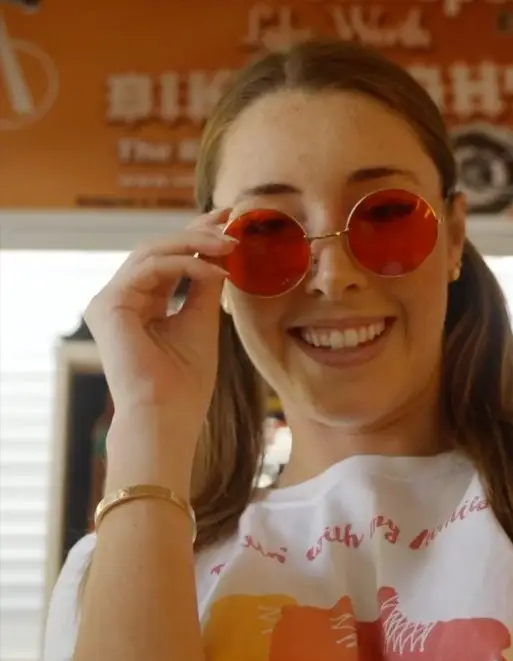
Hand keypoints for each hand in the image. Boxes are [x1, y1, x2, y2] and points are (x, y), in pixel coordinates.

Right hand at [84, 210, 235, 478]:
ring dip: (195, 243)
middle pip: (158, 248)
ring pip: (152, 252)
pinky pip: (150, 268)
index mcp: (142, 304)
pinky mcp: (108, 306)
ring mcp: (110, 301)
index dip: (197, 237)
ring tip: (230, 245)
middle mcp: (122, 299)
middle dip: (197, 231)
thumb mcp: (202, 321)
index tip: (228, 222)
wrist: (168, 416)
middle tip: (230, 218)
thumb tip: (220, 252)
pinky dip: (186, 264)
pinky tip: (215, 270)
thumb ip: (205, 286)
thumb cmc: (186, 382)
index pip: (170, 260)